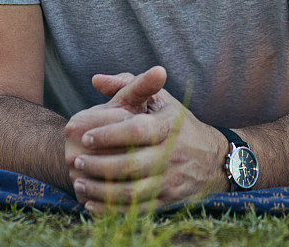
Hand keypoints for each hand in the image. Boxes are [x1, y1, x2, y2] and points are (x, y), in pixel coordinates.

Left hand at [70, 67, 228, 211]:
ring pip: (131, 192)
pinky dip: (111, 209)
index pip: (137, 131)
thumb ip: (130, 85)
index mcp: (169, 126)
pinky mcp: (166, 200)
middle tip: (76, 160)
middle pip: (131, 165)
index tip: (86, 136)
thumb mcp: (161, 99)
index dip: (109, 134)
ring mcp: (170, 180)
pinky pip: (135, 209)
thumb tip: (96, 79)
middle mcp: (172, 154)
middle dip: (99, 165)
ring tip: (80, 181)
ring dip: (101, 190)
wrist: (212, 158)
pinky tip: (91, 203)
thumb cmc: (178, 123)